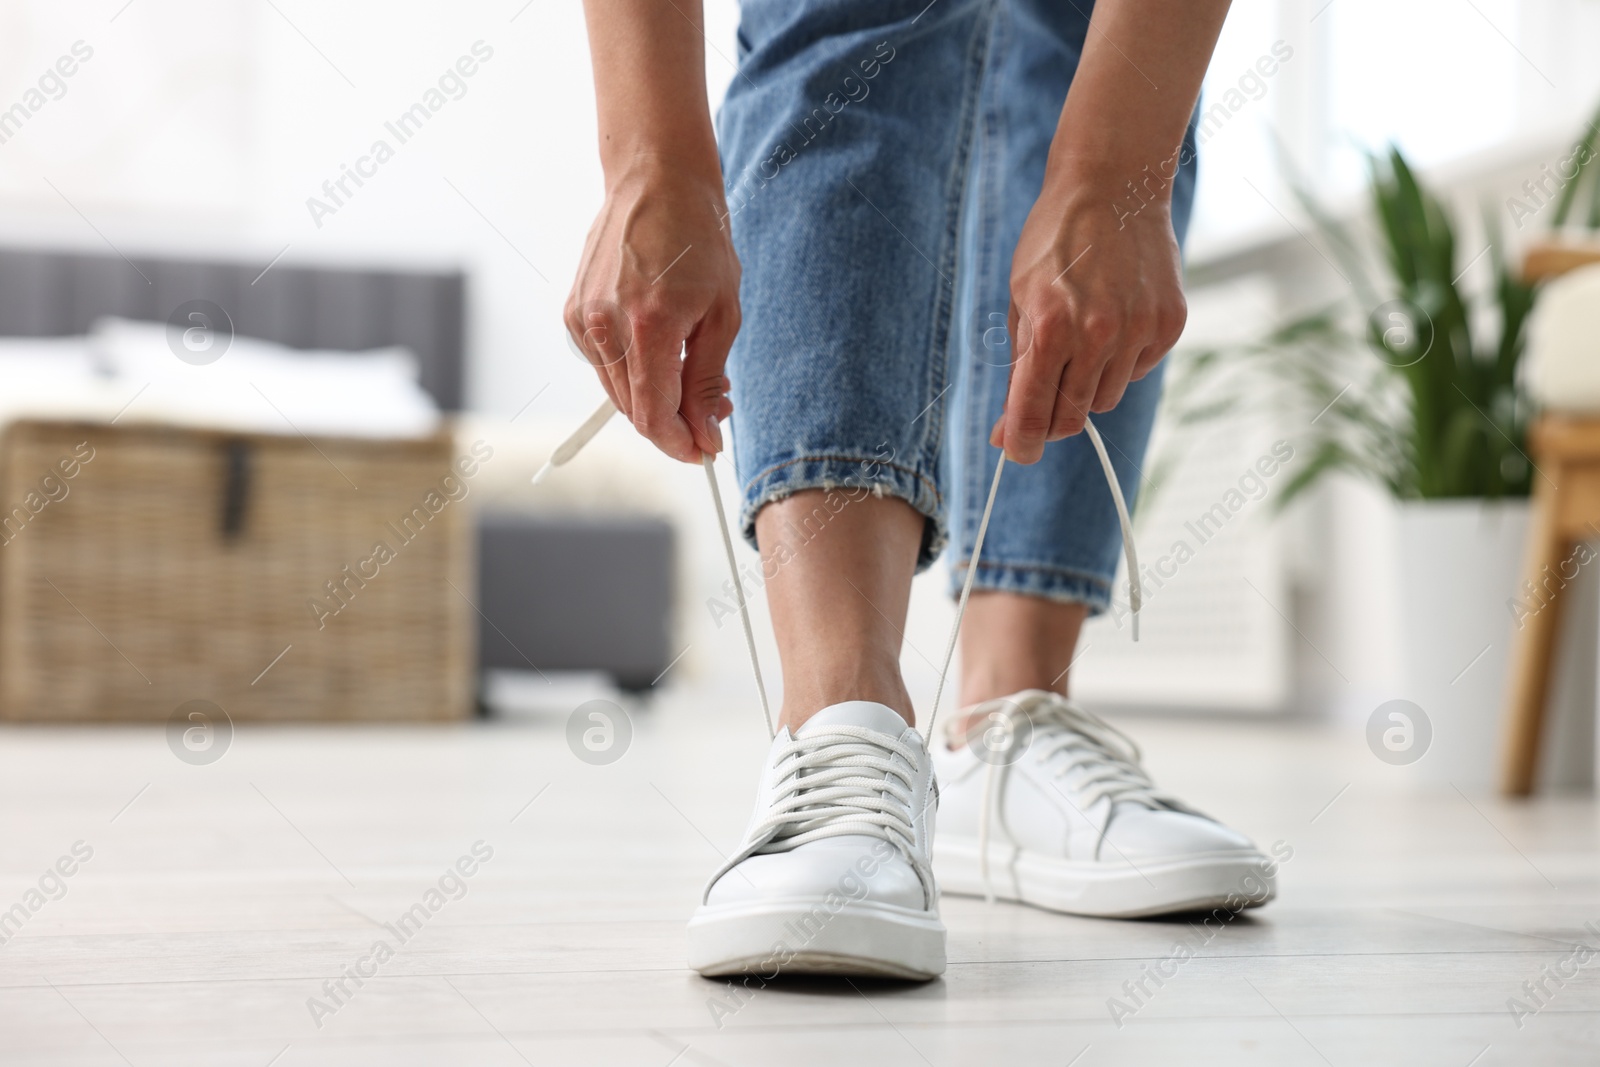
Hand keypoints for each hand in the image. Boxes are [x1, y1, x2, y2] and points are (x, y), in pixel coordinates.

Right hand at [565, 161, 739, 461]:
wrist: (656, 182)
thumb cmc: (698, 240)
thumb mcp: (722, 314)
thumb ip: (708, 380)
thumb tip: (707, 434)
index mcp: (649, 325)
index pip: (655, 415)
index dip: (680, 443)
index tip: (703, 451)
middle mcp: (606, 325)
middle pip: (634, 410)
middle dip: (674, 421)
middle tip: (712, 408)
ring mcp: (583, 319)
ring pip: (617, 392)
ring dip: (654, 397)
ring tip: (693, 371)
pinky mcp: (574, 312)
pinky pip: (605, 365)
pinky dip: (633, 370)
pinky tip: (661, 345)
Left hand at [992, 171, 1186, 463]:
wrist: (1113, 186)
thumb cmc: (1054, 243)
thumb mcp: (1020, 299)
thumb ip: (1017, 369)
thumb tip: (1008, 433)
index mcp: (1051, 327)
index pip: (1034, 412)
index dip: (1021, 443)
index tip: (1016, 453)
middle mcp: (1098, 334)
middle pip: (1072, 416)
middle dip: (1051, 418)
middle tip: (1041, 401)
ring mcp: (1139, 330)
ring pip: (1105, 398)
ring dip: (1087, 384)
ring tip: (1081, 337)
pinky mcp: (1169, 325)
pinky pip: (1136, 371)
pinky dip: (1120, 360)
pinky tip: (1114, 319)